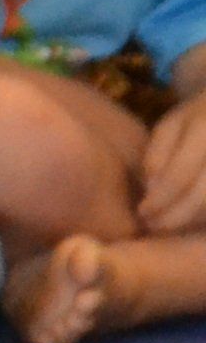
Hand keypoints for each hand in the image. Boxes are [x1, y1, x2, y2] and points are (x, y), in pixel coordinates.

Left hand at [141, 96, 205, 235]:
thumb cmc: (199, 117)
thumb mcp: (172, 125)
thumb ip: (158, 154)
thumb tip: (151, 190)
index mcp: (205, 129)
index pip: (180, 175)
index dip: (159, 200)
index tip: (142, 213)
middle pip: (203, 196)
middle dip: (175, 217)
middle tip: (153, 226)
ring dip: (192, 220)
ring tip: (169, 224)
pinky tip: (191, 218)